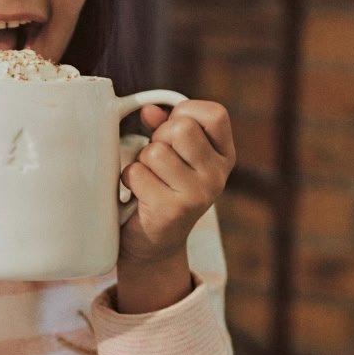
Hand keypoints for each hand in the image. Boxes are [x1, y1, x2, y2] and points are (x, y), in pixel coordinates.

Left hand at [119, 100, 235, 265]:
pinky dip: (129, 179)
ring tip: (149, 178)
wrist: (155, 244)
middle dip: (159, 137)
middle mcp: (217, 176)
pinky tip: (138, 194)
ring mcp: (198, 195)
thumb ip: (164, 126)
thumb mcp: (173, 153)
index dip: (187, 112)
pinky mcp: (172, 210)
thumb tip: (148, 110)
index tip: (174, 128)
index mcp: (224, 156)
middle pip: (182, 128)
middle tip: (157, 158)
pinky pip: (137, 173)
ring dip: (142, 161)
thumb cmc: (163, 188)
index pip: (215, 114)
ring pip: (155, 152)